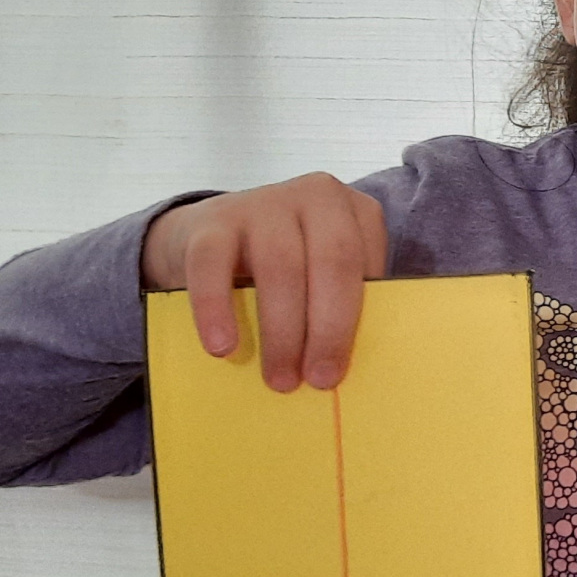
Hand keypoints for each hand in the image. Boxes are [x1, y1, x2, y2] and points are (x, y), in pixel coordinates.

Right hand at [141, 173, 386, 391]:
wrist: (210, 234)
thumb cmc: (286, 265)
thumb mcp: (322, 273)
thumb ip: (342, 303)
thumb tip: (346, 366)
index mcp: (353, 211)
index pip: (366, 263)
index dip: (359, 318)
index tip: (346, 368)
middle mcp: (315, 196)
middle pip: (332, 262)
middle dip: (328, 328)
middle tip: (318, 380)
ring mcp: (263, 203)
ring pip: (279, 267)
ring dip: (281, 330)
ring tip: (279, 378)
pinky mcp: (213, 221)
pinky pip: (213, 265)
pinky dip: (217, 310)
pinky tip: (222, 347)